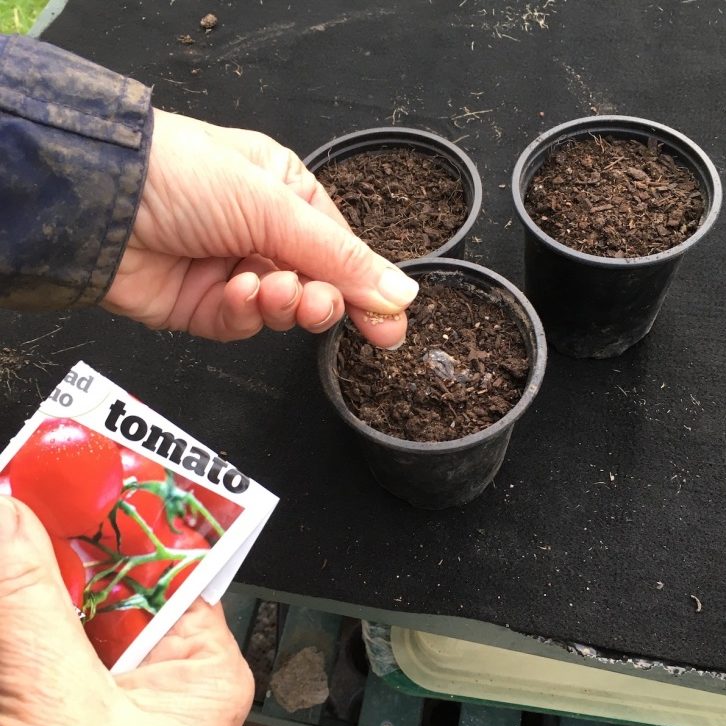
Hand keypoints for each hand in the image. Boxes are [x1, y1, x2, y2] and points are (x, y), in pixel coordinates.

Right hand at [0, 497, 251, 725]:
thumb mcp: (62, 705)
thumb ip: (30, 601)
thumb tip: (9, 514)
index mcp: (203, 670)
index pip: (170, 560)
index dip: (124, 511)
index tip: (80, 467)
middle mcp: (157, 681)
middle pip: (105, 583)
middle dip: (55, 543)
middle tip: (20, 493)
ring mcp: (99, 704)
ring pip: (58, 617)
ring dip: (25, 584)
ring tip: (4, 525)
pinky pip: (28, 657)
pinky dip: (11, 629)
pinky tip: (0, 591)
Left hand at [105, 109, 417, 346]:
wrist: (98, 204)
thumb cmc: (179, 175)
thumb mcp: (274, 207)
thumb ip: (340, 257)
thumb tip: (401, 292)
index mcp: (286, 193)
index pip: (342, 250)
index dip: (366, 287)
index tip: (390, 322)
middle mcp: (262, 232)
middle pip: (317, 284)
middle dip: (321, 299)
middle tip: (319, 304)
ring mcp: (233, 271)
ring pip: (283, 310)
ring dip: (282, 303)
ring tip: (269, 287)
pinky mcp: (205, 306)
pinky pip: (243, 324)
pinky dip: (244, 312)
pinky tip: (235, 291)